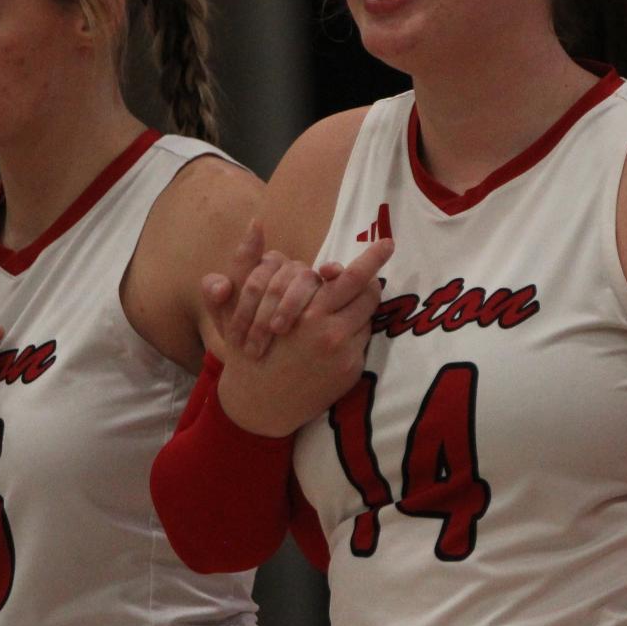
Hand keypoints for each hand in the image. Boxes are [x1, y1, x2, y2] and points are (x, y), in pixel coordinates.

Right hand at [215, 239, 392, 437]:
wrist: (258, 403)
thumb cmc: (246, 349)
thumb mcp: (238, 304)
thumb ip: (246, 261)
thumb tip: (255, 222)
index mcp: (306, 311)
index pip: (352, 277)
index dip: (372, 258)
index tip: (388, 243)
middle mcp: (329, 331)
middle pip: (369, 291)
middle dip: (378, 268)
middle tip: (388, 247)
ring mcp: (343, 353)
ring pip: (368, 313)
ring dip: (363, 300)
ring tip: (353, 294)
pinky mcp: (351, 371)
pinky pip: (362, 338)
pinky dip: (355, 328)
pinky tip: (340, 329)